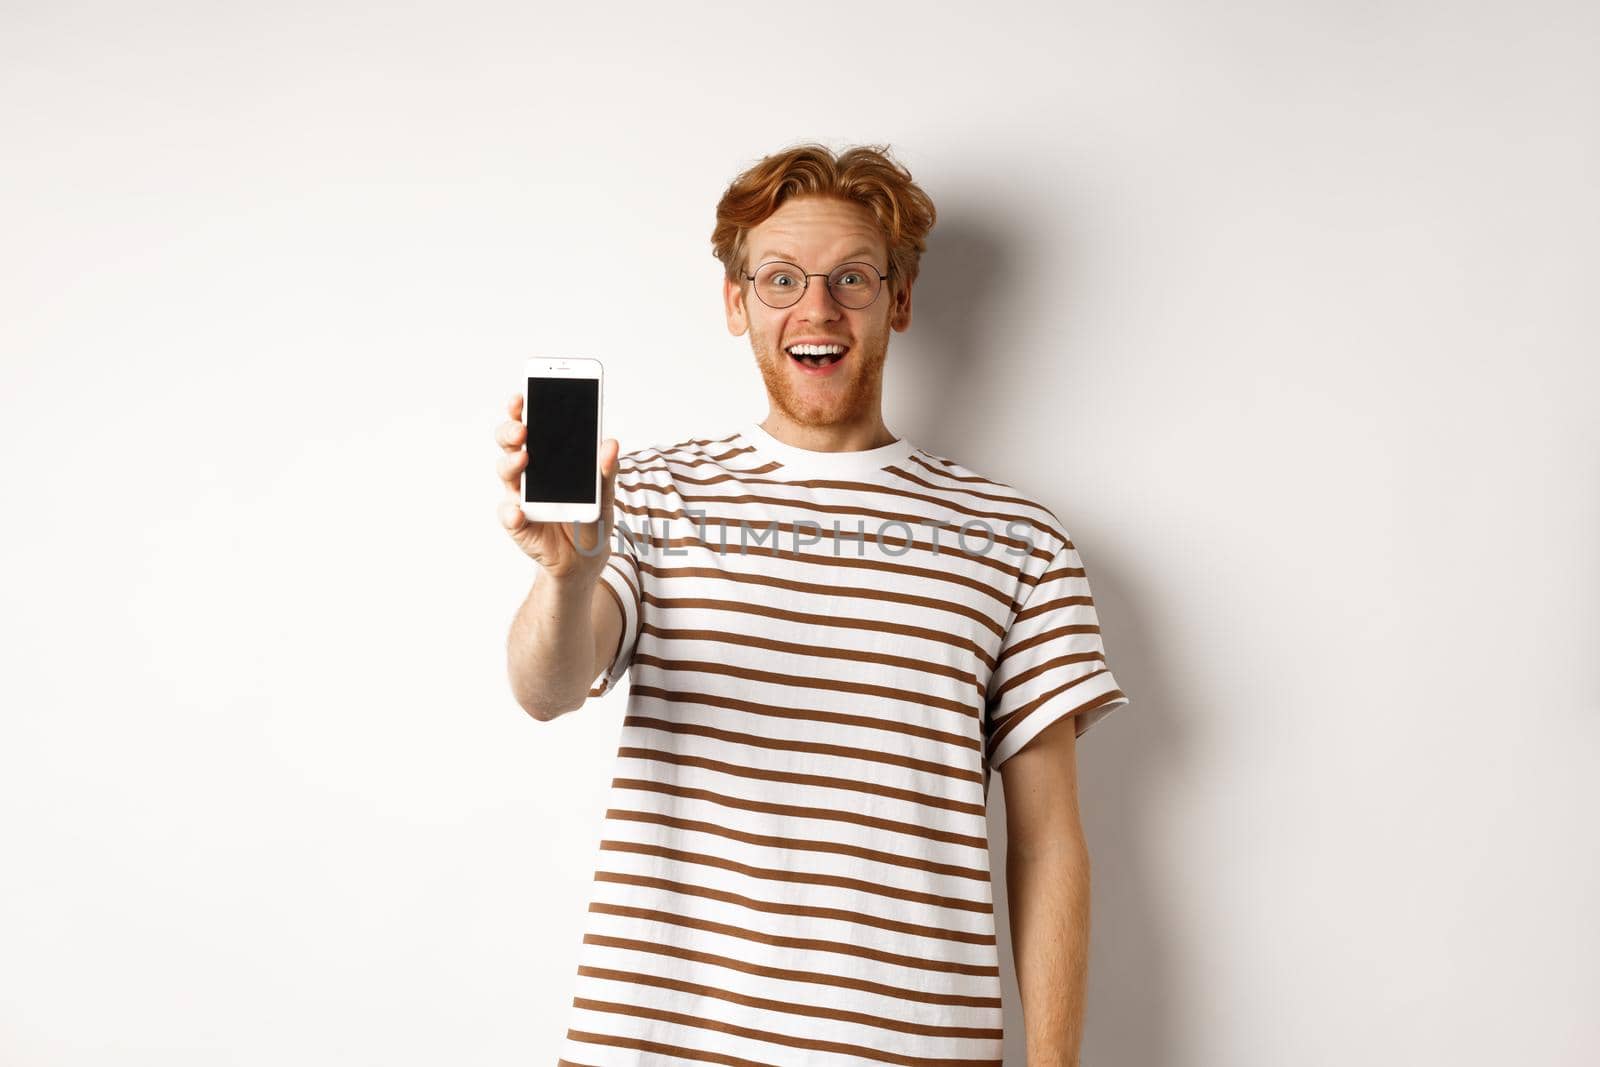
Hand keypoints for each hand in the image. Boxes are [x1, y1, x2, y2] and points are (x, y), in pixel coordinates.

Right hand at [495, 392, 620, 583]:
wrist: (585, 559)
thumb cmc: (591, 518)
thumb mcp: (605, 495)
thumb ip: (606, 471)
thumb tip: (611, 443)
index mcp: (549, 457)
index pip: (532, 426)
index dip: (523, 409)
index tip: (522, 395)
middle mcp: (529, 473)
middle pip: (511, 444)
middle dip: (512, 431)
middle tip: (523, 428)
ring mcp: (520, 497)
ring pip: (506, 473)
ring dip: (511, 463)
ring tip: (523, 458)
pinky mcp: (519, 524)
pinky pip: (509, 515)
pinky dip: (512, 512)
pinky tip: (518, 510)